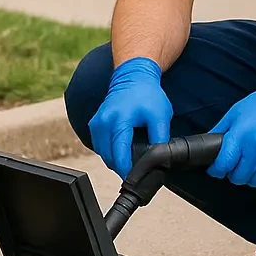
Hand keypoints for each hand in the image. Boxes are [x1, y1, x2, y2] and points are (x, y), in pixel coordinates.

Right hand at [88, 56, 172, 180]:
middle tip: (137, 172)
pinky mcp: (94, 123)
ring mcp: (96, 123)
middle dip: (121, 167)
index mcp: (119, 121)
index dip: (127, 171)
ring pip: (102, 153)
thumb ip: (160, 139)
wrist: (133, 76)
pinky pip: (99, 145)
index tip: (136, 179)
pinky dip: (109, 151)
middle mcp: (103, 122)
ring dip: (114, 160)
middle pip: (109, 157)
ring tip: (130, 162)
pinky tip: (121, 151)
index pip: (119, 154)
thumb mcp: (161, 116)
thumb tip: (159, 159)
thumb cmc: (148, 94)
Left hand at [207, 65, 255, 186]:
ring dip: (250, 175)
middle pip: (239, 177)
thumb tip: (209, 145)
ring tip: (252, 162)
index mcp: (242, 135)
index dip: (216, 170)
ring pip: (255, 182)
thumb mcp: (237, 111)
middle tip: (235, 163)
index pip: (223, 165)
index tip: (215, 169)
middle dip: (233, 173)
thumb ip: (221, 130)